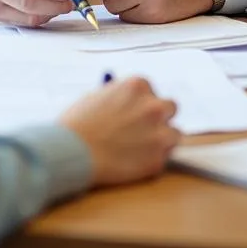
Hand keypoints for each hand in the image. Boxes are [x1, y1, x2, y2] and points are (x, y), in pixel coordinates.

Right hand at [60, 77, 178, 186]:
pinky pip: (163, 158)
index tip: (133, 113)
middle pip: (170, 108)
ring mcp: (159, 133)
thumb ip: (119, 98)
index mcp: (137, 85)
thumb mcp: (98, 96)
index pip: (151, 91)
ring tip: (138, 148)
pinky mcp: (158, 160)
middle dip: (158, 118)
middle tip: (142, 129)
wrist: (72, 152)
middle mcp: (154, 106)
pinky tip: (132, 161)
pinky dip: (152, 160)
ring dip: (160, 139)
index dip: (141, 103)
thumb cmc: (78, 123)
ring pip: (173, 134)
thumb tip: (128, 104)